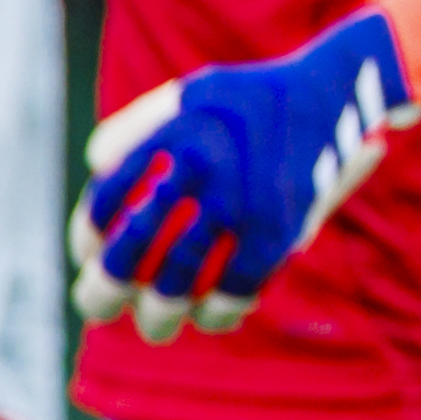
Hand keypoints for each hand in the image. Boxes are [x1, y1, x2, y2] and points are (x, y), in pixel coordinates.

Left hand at [72, 0, 420, 342]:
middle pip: (131, 247)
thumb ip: (139, 128)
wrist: (330, 90)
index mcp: (169, 131)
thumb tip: (97, 170)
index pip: (108, 197)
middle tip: (94, 307)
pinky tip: (209, 319)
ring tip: (153, 329)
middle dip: (105, 289)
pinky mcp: (276, 230)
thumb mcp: (189, 93)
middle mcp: (199, 164)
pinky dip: (219, 312)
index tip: (90, 252)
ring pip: (178, 278)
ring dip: (159, 314)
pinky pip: (235, 288)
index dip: (90, 233)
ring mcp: (238, 200)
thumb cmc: (247, 99)